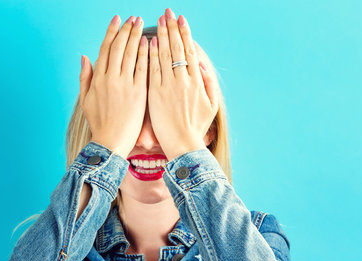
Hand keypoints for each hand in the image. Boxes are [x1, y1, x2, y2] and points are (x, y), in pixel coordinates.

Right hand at [79, 15, 148, 158]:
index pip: (105, 49)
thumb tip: (84, 57)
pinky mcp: (138, 93)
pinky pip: (142, 69)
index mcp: (97, 79)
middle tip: (133, 18)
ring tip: (141, 24)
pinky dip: (145, 54)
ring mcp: (125, 85)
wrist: (110, 143)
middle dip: (126, 30)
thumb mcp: (85, 100)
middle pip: (118, 48)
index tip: (117, 19)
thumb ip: (85, 77)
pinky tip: (150, 43)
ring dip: (136, 37)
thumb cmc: (99, 124)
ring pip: (130, 54)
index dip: (112, 32)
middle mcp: (110, 79)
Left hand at [148, 9, 218, 160]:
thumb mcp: (211, 106)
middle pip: (177, 48)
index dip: (185, 34)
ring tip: (158, 21)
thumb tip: (202, 65)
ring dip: (162, 36)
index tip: (181, 19)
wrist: (183, 145)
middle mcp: (183, 81)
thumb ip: (209, 84)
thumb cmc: (196, 128)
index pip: (190, 51)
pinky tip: (150, 41)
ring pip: (165, 55)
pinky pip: (153, 70)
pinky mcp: (156, 94)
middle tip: (168, 12)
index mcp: (197, 82)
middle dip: (172, 28)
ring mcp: (169, 86)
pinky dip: (152, 55)